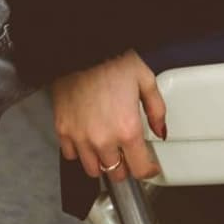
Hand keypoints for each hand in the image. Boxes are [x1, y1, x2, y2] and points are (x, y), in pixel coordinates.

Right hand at [51, 49, 166, 181]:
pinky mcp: (63, 131)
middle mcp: (103, 139)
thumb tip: (160, 130)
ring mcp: (80, 137)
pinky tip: (87, 137)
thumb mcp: (145, 79)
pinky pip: (71, 155)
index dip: (148, 170)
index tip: (149, 167)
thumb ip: (157, 110)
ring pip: (93, 169)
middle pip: (116, 173)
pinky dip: (80, 151)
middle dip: (125, 166)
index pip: (141, 169)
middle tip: (127, 152)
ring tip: (107, 145)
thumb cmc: (112, 60)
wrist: (81, 50)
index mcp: (127, 129)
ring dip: (103, 162)